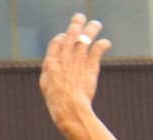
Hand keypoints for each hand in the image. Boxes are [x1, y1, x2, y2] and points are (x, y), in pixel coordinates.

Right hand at [40, 13, 110, 129]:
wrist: (69, 109)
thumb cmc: (57, 103)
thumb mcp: (46, 85)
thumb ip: (49, 71)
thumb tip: (51, 65)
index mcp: (52, 61)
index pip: (57, 41)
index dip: (62, 37)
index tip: (66, 36)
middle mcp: (65, 56)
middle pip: (71, 34)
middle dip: (76, 24)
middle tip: (80, 17)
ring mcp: (78, 60)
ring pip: (86, 37)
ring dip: (92, 28)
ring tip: (97, 24)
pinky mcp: (91, 66)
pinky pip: (98, 49)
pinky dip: (103, 44)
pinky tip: (107, 43)